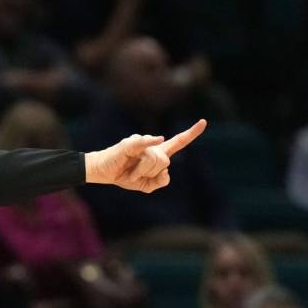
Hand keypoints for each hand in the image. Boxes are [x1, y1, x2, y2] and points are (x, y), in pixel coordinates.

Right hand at [85, 119, 206, 192]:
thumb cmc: (124, 176)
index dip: (191, 133)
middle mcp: (152, 145)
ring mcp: (142, 143)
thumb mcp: (147, 186)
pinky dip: (150, 142)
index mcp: (158, 154)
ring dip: (141, 171)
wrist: (103, 172)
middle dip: (151, 173)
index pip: (178, 142)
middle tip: (135, 174)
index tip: (204, 122)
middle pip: (165, 161)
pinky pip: (144, 144)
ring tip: (129, 170)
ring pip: (155, 159)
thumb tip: (165, 167)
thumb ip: (160, 181)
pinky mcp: (130, 144)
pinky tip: (157, 140)